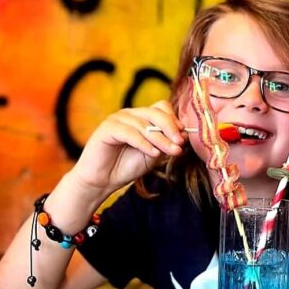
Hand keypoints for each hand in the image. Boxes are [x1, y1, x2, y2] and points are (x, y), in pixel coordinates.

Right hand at [68, 100, 187, 197]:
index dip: (174, 120)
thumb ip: (166, 143)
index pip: (161, 108)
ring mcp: (117, 119)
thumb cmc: (127, 166)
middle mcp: (130, 114)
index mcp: (141, 117)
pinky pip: (129, 133)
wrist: (103, 181)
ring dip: (160, 139)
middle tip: (180, 143)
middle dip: (170, 128)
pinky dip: (143, 143)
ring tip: (171, 152)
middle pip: (155, 112)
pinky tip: (153, 153)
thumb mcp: (153, 154)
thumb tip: (184, 135)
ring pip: (144, 124)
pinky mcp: (107, 128)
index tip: (183, 137)